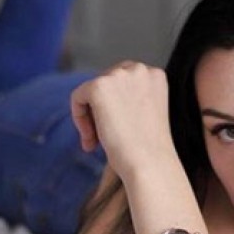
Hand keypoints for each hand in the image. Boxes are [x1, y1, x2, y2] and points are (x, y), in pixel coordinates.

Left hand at [70, 62, 175, 180]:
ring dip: (90, 117)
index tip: (116, 128)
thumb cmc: (148, 150)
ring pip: (90, 91)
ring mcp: (119, 75)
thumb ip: (129, 98)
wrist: (149, 164)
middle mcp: (139, 69)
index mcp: (155, 75)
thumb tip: (100, 100)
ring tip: (96, 143)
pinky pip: (78, 97)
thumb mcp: (145, 114)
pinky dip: (79, 118)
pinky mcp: (99, 86)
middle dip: (100, 110)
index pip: (124, 80)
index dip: (114, 104)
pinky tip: (90, 140)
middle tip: (101, 139)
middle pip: (106, 82)